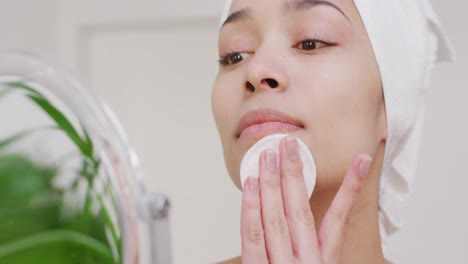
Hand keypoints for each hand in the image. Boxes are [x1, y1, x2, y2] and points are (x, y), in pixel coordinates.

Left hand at [241, 136, 371, 263]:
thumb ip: (309, 247)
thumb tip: (299, 210)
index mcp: (323, 261)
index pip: (339, 220)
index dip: (350, 188)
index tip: (361, 160)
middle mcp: (307, 262)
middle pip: (300, 211)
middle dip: (294, 173)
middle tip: (290, 143)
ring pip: (276, 218)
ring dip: (271, 183)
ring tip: (268, 155)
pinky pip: (253, 236)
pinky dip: (251, 208)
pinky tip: (251, 184)